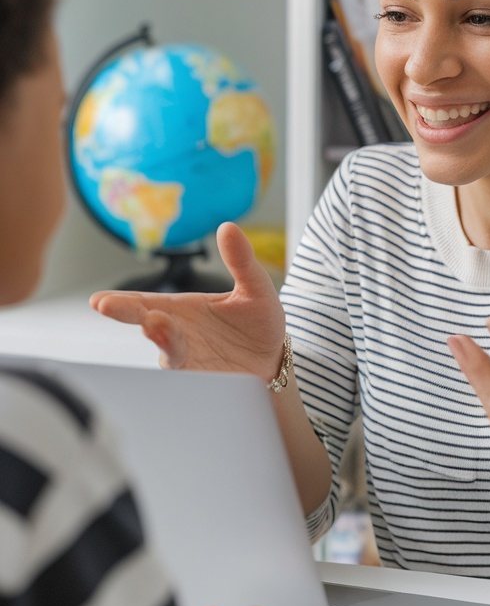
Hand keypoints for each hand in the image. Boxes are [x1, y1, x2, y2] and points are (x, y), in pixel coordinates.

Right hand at [90, 222, 285, 378]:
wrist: (273, 362)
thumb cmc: (258, 323)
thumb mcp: (255, 287)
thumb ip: (241, 260)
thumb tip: (228, 226)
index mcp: (183, 308)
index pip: (145, 302)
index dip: (121, 301)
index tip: (99, 300)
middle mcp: (178, 333)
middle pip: (147, 323)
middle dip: (127, 314)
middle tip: (108, 306)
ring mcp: (188, 358)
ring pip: (168, 351)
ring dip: (162, 338)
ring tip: (155, 324)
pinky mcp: (203, 380)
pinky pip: (189, 377)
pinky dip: (185, 371)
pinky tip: (183, 364)